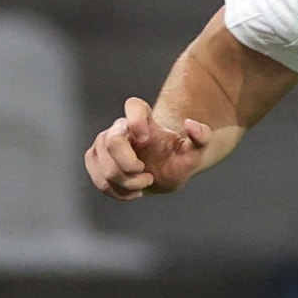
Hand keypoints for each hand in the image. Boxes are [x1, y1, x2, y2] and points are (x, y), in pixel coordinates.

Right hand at [86, 98, 215, 199]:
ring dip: (128, 183)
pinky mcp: (95, 161)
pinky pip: (100, 180)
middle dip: (130, 165)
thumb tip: (192, 124)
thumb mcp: (196, 150)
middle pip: (112, 142)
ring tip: (145, 183)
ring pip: (105, 167)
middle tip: (147, 175)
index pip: (134, 106)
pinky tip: (134, 191)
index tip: (147, 138)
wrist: (164, 171)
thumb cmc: (178, 157)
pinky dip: (119, 192)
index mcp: (144, 118)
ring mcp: (103, 144)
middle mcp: (120, 128)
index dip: (136, 121)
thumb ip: (202, 137)